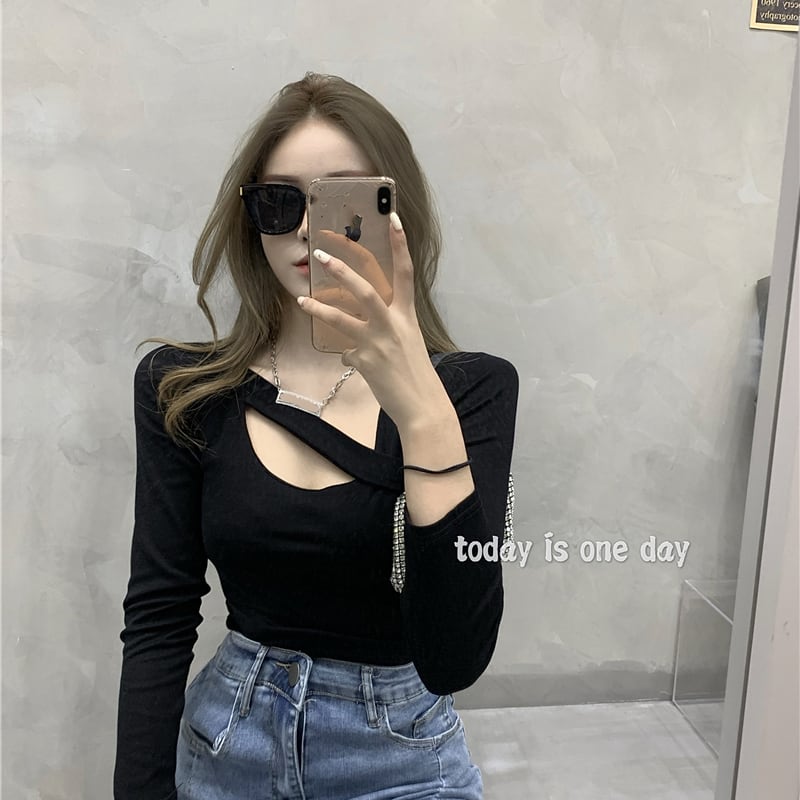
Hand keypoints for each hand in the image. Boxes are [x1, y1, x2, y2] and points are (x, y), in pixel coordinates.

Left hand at [296, 213, 445, 429]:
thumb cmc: (416, 375)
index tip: (392, 217)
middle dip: (343, 270)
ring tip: (301, 299)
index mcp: (408, 316)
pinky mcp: (367, 362)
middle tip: (321, 255)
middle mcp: (394, 325)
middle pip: (366, 289)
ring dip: (320, 307)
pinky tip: (354, 363)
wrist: (423, 407)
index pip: (406, 272)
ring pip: (343, 318)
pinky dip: (347, 356)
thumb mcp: (408, 343)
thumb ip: (388, 329)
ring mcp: (379, 343)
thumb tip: (361, 331)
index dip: (400, 244)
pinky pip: (346, 353)